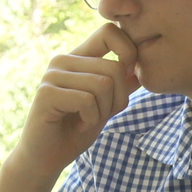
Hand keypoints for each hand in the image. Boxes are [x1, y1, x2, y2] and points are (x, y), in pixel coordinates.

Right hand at [9, 24, 139, 178]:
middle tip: (100, 115)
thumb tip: (144, 65)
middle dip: (118, 99)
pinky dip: (91, 120)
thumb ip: (123, 84)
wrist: (47, 159)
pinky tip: (78, 126)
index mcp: (79, 57)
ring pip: (103, 84)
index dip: (128, 52)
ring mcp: (53, 75)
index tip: (126, 78)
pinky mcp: (47, 93)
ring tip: (88, 121)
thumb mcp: (107, 105)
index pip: (110, 32)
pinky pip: (87, 100)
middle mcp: (64, 60)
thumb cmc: (76, 130)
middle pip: (114, 68)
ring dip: (104, 112)